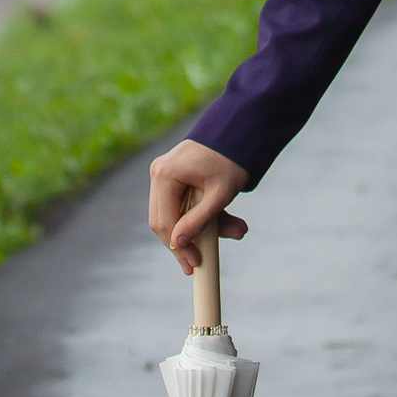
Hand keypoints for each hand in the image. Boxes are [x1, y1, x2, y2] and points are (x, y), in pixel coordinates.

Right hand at [148, 136, 249, 273]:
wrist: (237, 132)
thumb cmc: (230, 161)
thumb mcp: (219, 195)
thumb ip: (198, 221)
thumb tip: (177, 244)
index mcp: (165, 175)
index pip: (164, 222)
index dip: (178, 247)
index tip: (194, 264)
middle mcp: (158, 173)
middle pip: (163, 220)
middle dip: (184, 242)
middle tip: (198, 262)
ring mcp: (163, 173)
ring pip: (171, 214)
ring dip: (196, 229)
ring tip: (230, 231)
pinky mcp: (172, 175)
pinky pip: (178, 203)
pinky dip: (197, 216)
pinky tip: (223, 222)